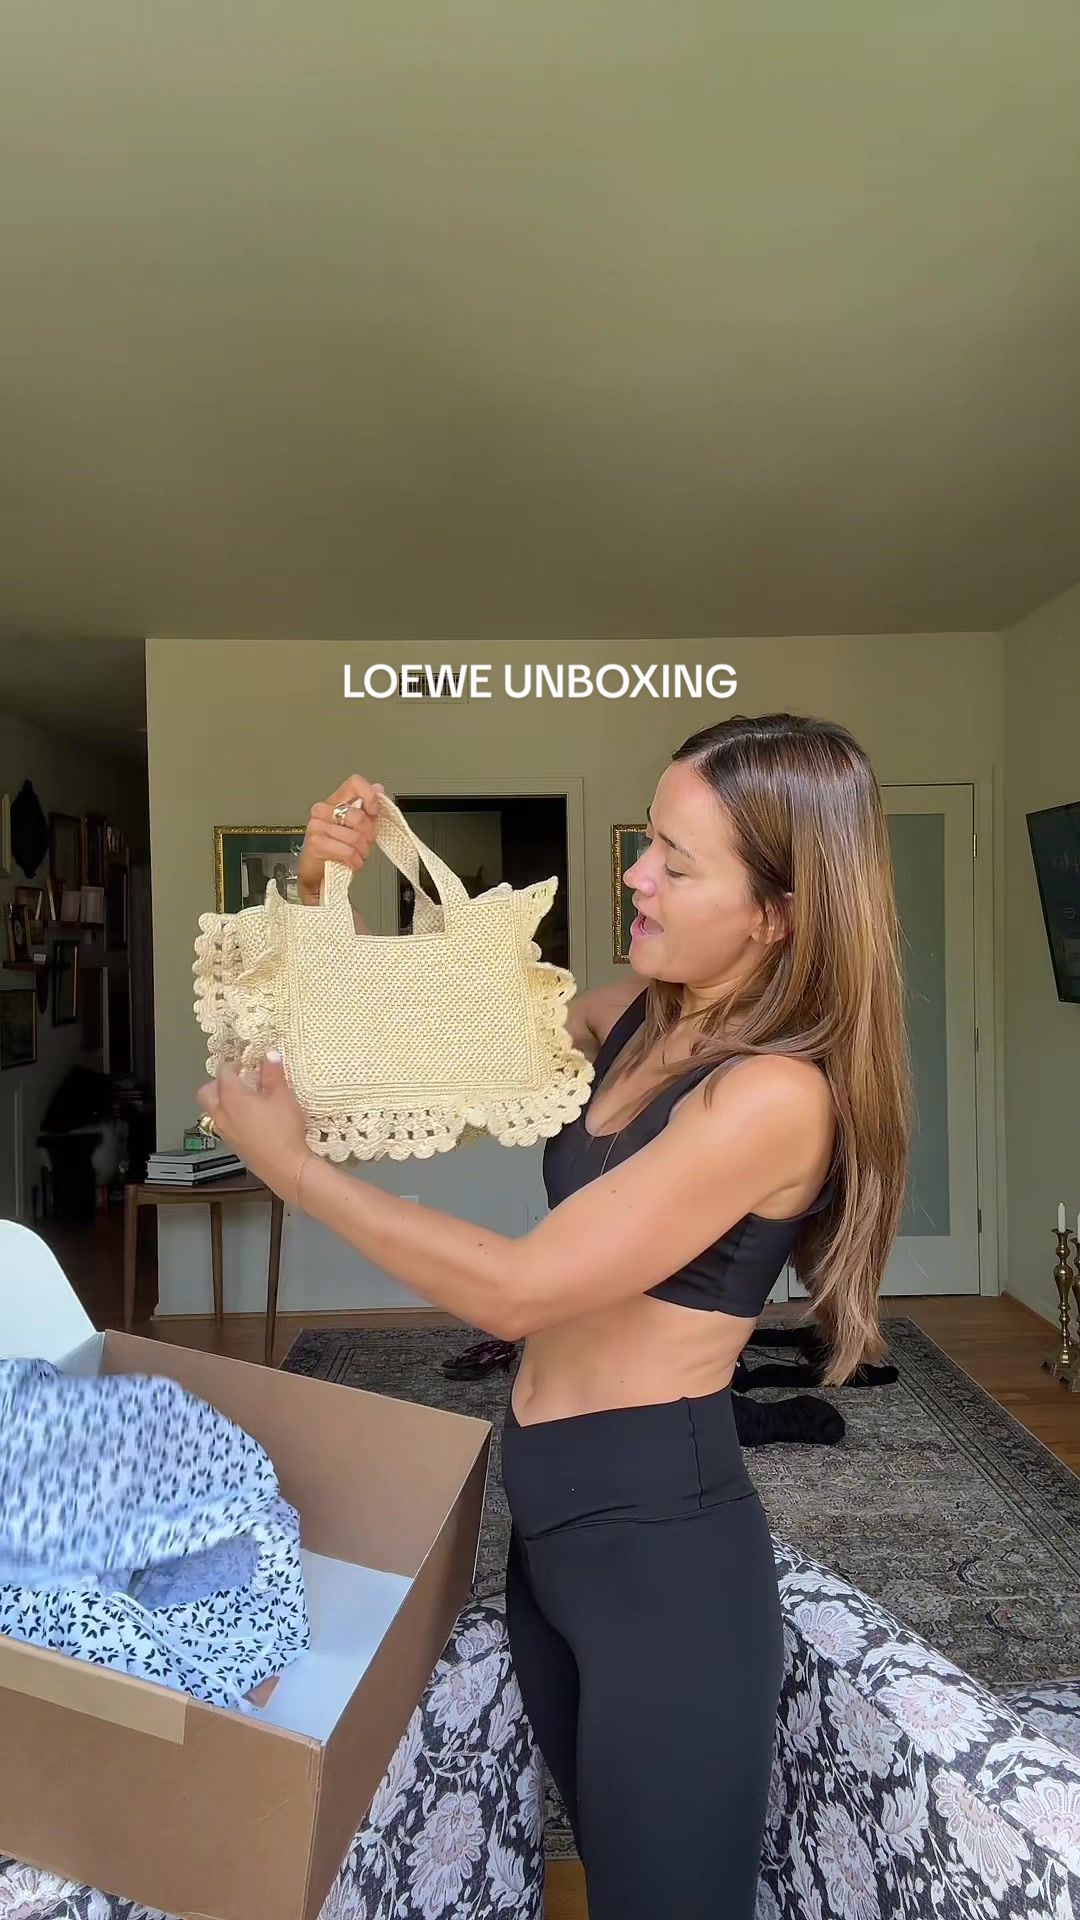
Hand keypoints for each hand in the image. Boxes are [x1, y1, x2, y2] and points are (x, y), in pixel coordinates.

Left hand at [196, 1052, 312, 1202]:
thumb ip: (273, 1073)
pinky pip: (222, 1125)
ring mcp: (225, 1132)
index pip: (223, 1073)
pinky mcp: (232, 1145)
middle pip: (206, 1093)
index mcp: (231, 1097)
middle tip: (235, 1079)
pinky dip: (229, 1117)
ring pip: (212, 1111)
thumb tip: (270, 1055)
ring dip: (221, 1101)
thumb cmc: (282, 1129)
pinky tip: (248, 1119)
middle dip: (217, 1083)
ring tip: (242, 1098)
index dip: (233, 1064)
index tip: (245, 1062)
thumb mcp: (283, 1095)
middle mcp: (222, 1114)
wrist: (284, 1166)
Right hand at [296, 776, 384, 905]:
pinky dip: (354, 862)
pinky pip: (348, 851)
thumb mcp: (359, 831)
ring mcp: (316, 826)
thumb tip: (379, 788)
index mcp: (335, 802)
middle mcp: (323, 811)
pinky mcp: (315, 843)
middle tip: (362, 845)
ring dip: (361, 852)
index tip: (374, 812)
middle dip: (368, 836)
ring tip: (354, 857)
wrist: (320, 879)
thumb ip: (368, 810)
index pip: (354, 783)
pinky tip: (350, 864)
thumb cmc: (338, 854)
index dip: (369, 796)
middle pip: (359, 816)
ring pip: (355, 837)